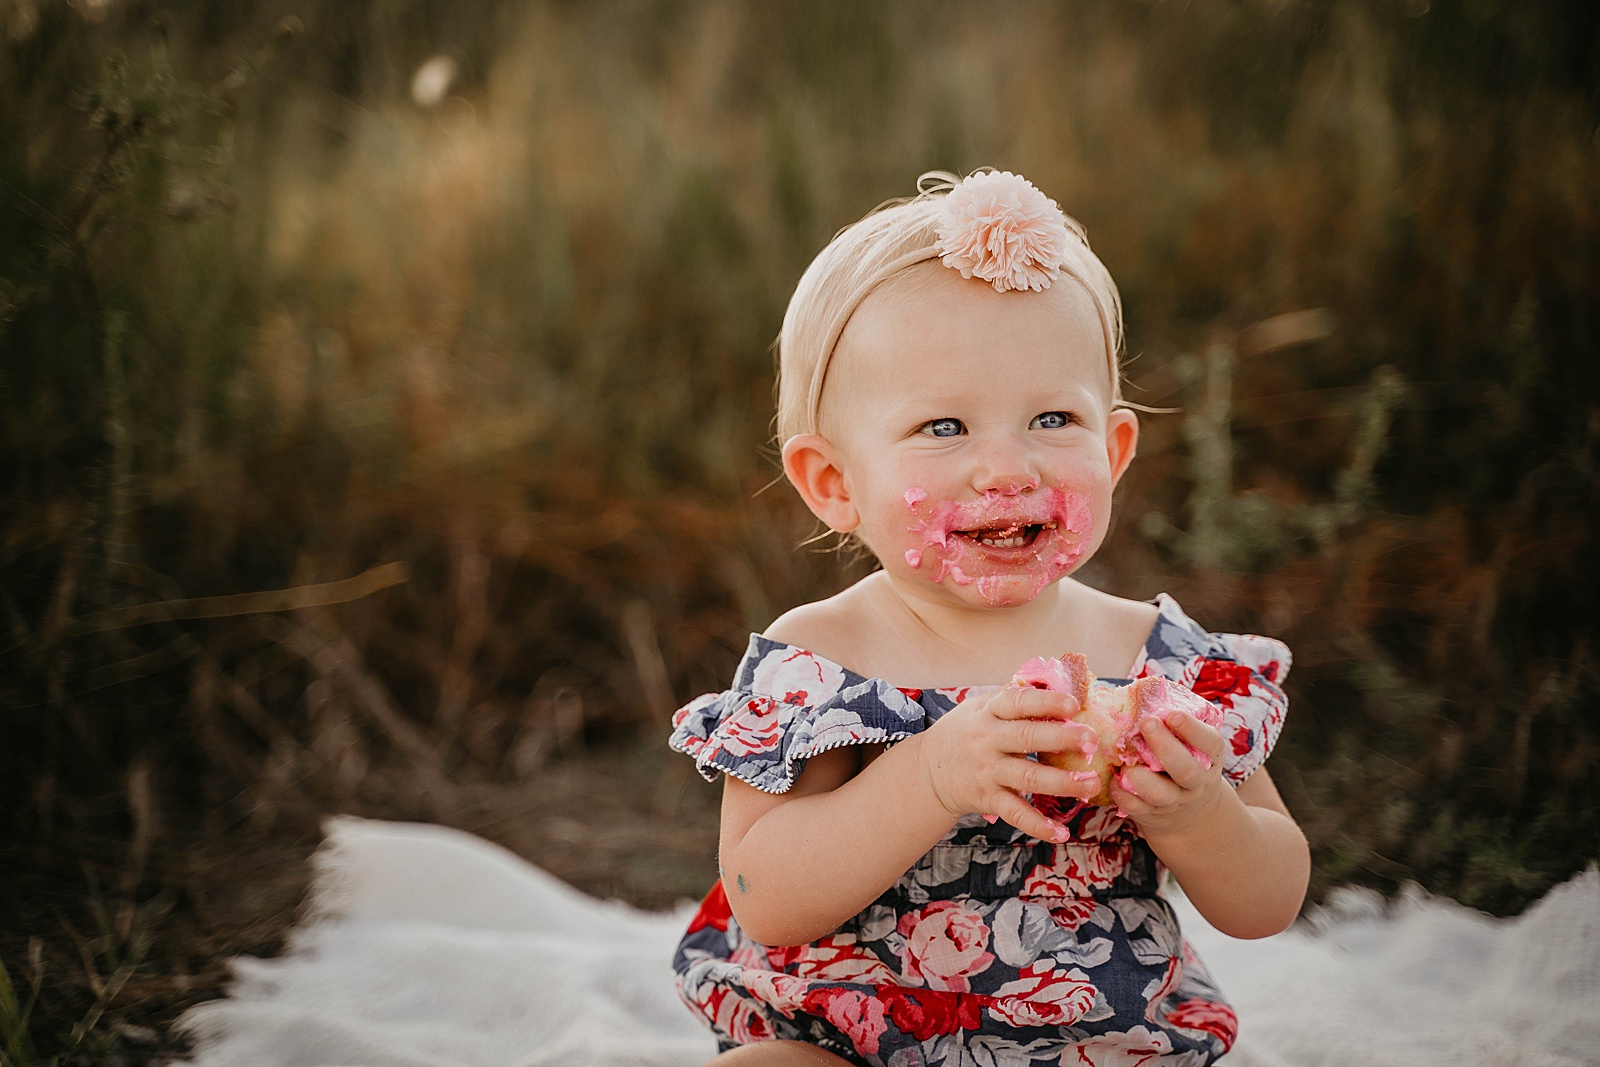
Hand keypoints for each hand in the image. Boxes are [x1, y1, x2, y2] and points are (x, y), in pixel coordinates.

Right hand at [916, 686, 1101, 841]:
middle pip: (1027, 738)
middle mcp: (987, 740)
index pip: (1018, 703)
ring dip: (1062, 782)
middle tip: (1093, 741)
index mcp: (988, 712)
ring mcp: (987, 771)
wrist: (927, 769)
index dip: (1046, 702)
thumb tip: (1060, 685)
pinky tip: (1061, 832)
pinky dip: (1038, 825)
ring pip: (1028, 777)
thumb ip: (1014, 701)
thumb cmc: (966, 732)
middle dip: (1062, 738)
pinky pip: (1015, 813)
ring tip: (1091, 784)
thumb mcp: (981, 708)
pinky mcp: (987, 799)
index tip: (1073, 705)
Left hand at [1110, 709, 1228, 836]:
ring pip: (1161, 794)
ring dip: (1141, 778)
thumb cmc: (1183, 759)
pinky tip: (1114, 780)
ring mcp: (1175, 801)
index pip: (1210, 743)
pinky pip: (1137, 808)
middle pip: (1186, 770)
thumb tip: (1132, 690)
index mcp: (1209, 757)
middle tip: (1147, 723)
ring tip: (1125, 764)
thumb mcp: (1191, 744)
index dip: (1193, 729)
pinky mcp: (1153, 815)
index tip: (1173, 714)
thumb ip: (1173, 723)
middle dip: (1165, 747)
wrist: (1190, 811)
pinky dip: (1123, 795)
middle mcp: (1196, 781)